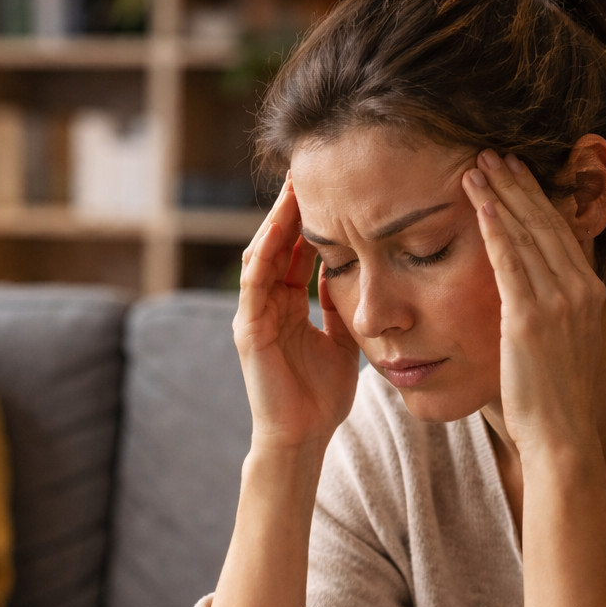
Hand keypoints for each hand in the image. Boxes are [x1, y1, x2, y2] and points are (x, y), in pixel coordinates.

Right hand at [234, 174, 361, 452]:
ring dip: (277, 220)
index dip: (313, 218)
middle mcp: (268, 303)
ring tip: (295, 185)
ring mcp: (254, 314)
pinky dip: (266, 251)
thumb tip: (357, 271)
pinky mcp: (248, 328)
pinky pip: (255, 281)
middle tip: (312, 168)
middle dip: (294, 208)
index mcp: (289, 305)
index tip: (335, 185)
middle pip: (278, 242)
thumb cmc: (322, 396)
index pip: (298, 250)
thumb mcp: (343, 340)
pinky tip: (279, 226)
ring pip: (263, 253)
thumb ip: (341, 306)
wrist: (303, 438)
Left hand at [461, 150, 605, 458]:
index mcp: (590, 293)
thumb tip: (529, 298)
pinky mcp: (532, 318)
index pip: (561, 232)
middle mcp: (581, 289)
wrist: (563, 436)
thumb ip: (551, 312)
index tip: (516, 172)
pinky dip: (495, 228)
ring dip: (500, 196)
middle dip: (517, 185)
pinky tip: (479, 204)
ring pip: (527, 234)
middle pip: (546, 222)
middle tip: (491, 154)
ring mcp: (559, 302)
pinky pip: (510, 262)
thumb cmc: (554, 398)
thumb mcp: (562, 344)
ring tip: (476, 167)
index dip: (537, 198)